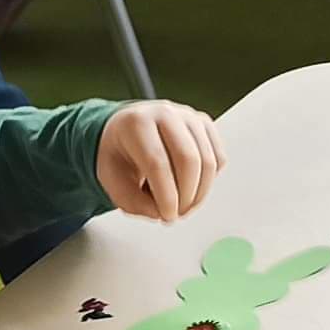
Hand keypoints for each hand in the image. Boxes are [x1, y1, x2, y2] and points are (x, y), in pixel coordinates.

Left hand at [97, 100, 223, 219]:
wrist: (127, 129)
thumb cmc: (120, 153)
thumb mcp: (112, 180)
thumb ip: (133, 201)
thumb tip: (160, 213)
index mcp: (135, 122)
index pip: (157, 162)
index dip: (166, 195)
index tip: (167, 216)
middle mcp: (165, 114)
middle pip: (188, 160)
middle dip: (187, 196)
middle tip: (177, 215)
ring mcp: (189, 117)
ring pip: (208, 161)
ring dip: (200, 193)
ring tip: (184, 206)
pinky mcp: (205, 125)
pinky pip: (218, 159)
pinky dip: (209, 181)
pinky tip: (191, 187)